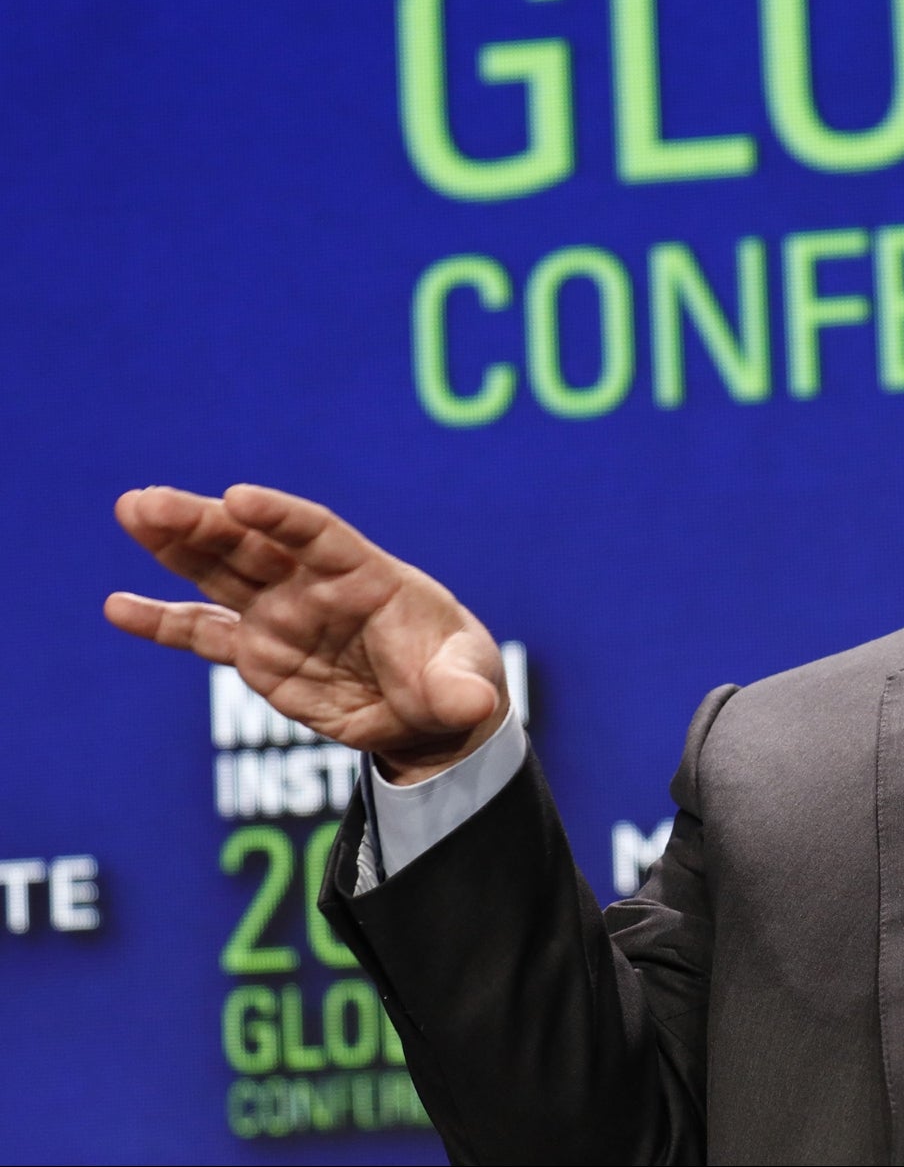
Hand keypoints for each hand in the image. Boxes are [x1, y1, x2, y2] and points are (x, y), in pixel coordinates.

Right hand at [105, 484, 507, 782]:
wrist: (431, 715)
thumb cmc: (456, 681)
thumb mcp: (468, 686)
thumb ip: (462, 691)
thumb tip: (475, 706)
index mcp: (368, 576)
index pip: (318, 535)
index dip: (279, 517)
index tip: (238, 498)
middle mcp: (315, 587)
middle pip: (253, 544)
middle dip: (203, 521)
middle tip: (146, 501)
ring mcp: (281, 617)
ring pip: (219, 574)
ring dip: (175, 546)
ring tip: (131, 513)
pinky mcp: (258, 654)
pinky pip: (204, 635)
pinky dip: (163, 622)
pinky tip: (118, 606)